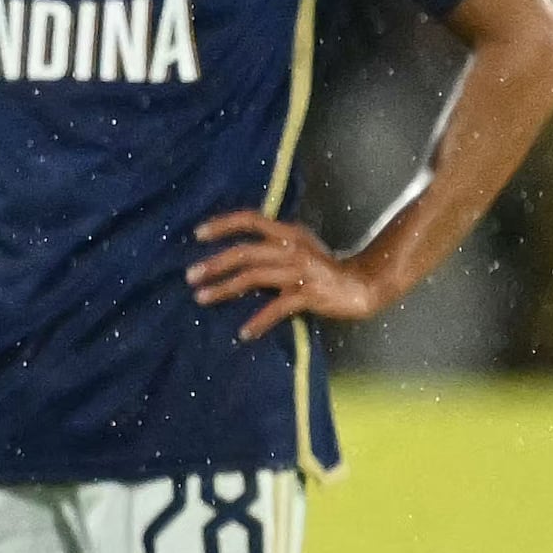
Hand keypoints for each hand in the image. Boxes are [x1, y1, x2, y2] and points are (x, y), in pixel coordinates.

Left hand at [191, 211, 386, 341]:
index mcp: (288, 232)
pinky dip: (259, 321)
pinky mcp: (308, 295)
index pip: (251, 220)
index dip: (223, 224)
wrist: (362, 284)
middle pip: (245, 252)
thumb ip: (272, 244)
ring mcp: (300, 271)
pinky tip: (244, 332)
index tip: (197, 233)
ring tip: (202, 298)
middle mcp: (292, 248)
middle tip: (190, 275)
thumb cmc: (324, 267)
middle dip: (214, 264)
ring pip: (253, 277)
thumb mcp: (299, 246)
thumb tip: (234, 252)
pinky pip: (277, 308)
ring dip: (224, 289)